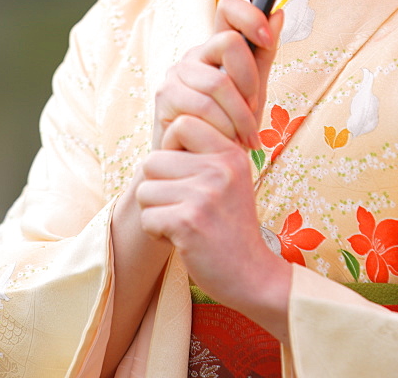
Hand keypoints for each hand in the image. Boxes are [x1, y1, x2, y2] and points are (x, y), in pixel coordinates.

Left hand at [137, 115, 291, 339]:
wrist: (253, 274)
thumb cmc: (231, 224)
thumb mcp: (231, 178)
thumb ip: (204, 152)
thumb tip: (167, 128)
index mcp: (230, 152)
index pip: (182, 123)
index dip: (170, 146)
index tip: (181, 172)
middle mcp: (219, 168)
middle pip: (153, 160)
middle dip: (157, 187)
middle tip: (180, 205)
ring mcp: (204, 195)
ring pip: (144, 190)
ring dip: (155, 212)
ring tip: (181, 222)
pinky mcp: (189, 222)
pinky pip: (147, 218)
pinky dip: (156, 233)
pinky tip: (180, 239)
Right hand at [151, 0, 283, 149]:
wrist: (197, 168)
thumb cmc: (227, 129)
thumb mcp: (253, 92)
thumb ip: (263, 54)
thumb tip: (279, 13)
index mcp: (216, 48)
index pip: (229, 8)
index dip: (250, 15)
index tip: (267, 39)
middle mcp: (194, 54)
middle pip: (229, 42)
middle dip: (250, 81)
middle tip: (254, 111)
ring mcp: (176, 73)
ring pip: (219, 81)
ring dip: (240, 116)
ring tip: (245, 138)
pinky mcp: (164, 96)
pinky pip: (204, 106)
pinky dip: (223, 129)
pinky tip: (226, 143)